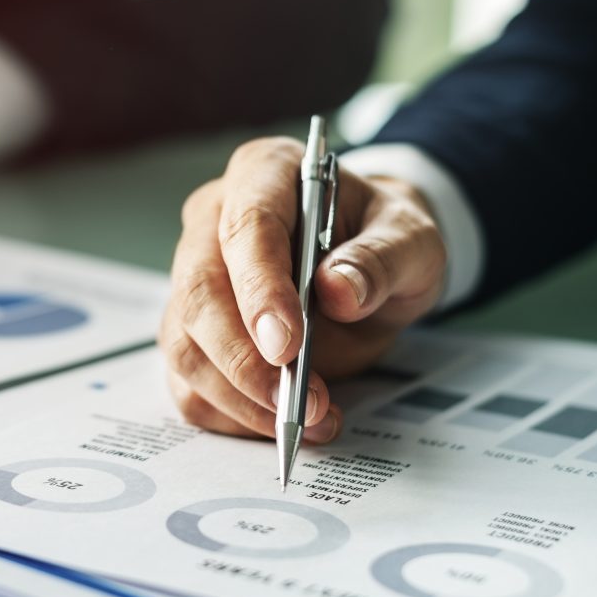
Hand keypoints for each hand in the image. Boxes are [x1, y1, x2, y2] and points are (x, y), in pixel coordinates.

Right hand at [159, 136, 446, 442]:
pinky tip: (278, 422)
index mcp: (263, 174)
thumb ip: (383, 258)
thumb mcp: (412, 238)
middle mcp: (213, 220)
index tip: (286, 345)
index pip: (246, 227)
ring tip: (308, 418)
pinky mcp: (193, 330)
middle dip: (243, 360)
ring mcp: (193, 276)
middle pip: (197, 292)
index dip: (259, 289)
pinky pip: (189, 382)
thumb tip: (339, 292)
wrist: (372, 262)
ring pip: (184, 344)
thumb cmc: (383, 239)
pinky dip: (229, 415)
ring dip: (238, 396)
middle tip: (300, 403)